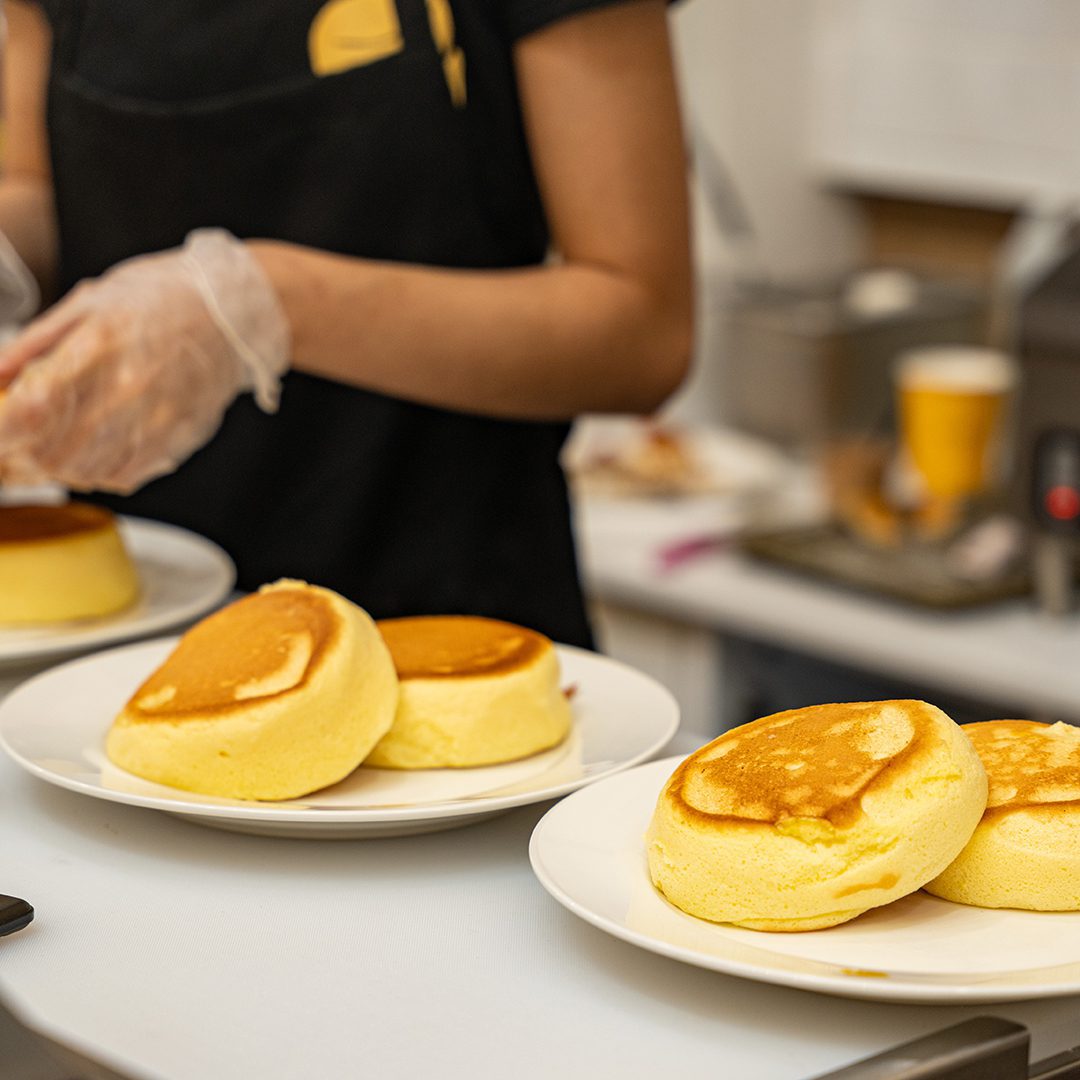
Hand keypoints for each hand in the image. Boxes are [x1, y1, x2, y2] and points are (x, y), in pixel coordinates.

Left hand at [0, 229, 289, 493]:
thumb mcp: (89, 302)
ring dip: (53, 465)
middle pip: (47, 454)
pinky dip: (92, 471)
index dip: (0, 428)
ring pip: (80, 473)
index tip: (0, 421)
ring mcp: (152, 425)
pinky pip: (117, 478)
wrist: (234, 318)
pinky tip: (92, 446)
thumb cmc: (164, 301)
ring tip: (52, 440)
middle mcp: (126, 393)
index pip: (26, 411)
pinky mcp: (172, 445)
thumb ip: (35, 344)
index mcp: (96, 349)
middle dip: (19, 452)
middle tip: (17, 436)